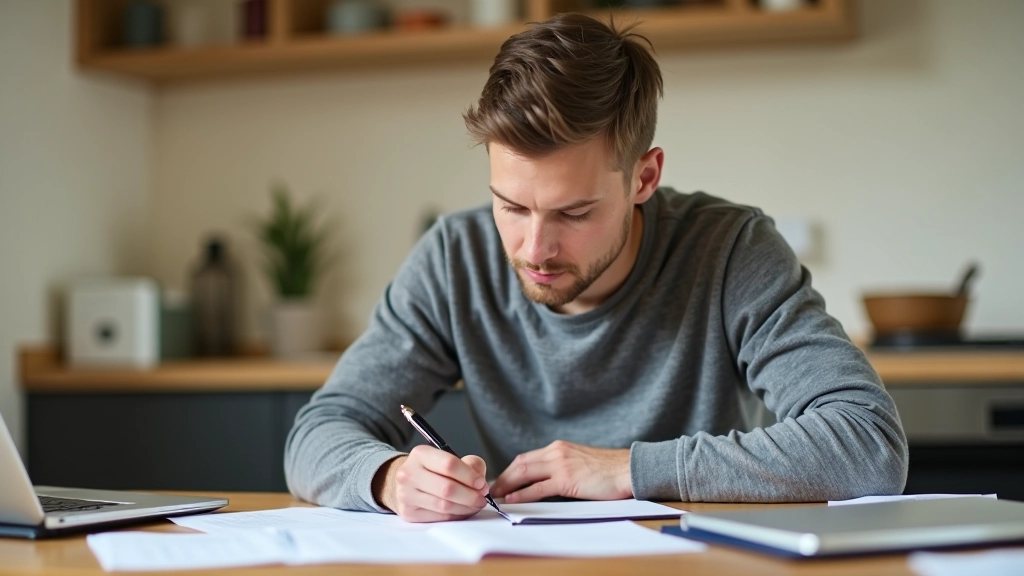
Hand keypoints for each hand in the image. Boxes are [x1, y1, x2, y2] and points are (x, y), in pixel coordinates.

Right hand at [372, 445, 489, 521]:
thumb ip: (470, 464)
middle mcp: (409, 473)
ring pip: (444, 506)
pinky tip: (463, 510)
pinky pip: (439, 518)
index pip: (449, 465)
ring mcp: (406, 494)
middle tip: (482, 498)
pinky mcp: (408, 513)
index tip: (482, 484)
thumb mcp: (451, 458)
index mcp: (420, 454)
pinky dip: (456, 515)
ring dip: (466, 508)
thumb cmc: (434, 470)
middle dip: (470, 495)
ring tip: (475, 505)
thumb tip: (480, 483)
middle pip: (447, 488)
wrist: (408, 482)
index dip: (470, 476)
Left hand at [490, 440, 631, 502]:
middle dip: (503, 477)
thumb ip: (563, 466)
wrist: (628, 469)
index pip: (526, 458)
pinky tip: (512, 499)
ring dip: (507, 485)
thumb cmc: (608, 470)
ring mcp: (561, 464)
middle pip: (520, 463)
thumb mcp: (580, 461)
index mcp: (559, 447)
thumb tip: (546, 481)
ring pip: (524, 473)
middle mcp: (556, 452)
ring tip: (496, 496)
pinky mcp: (567, 479)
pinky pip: (538, 488)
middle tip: (492, 490)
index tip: (501, 481)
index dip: (510, 470)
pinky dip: (522, 494)